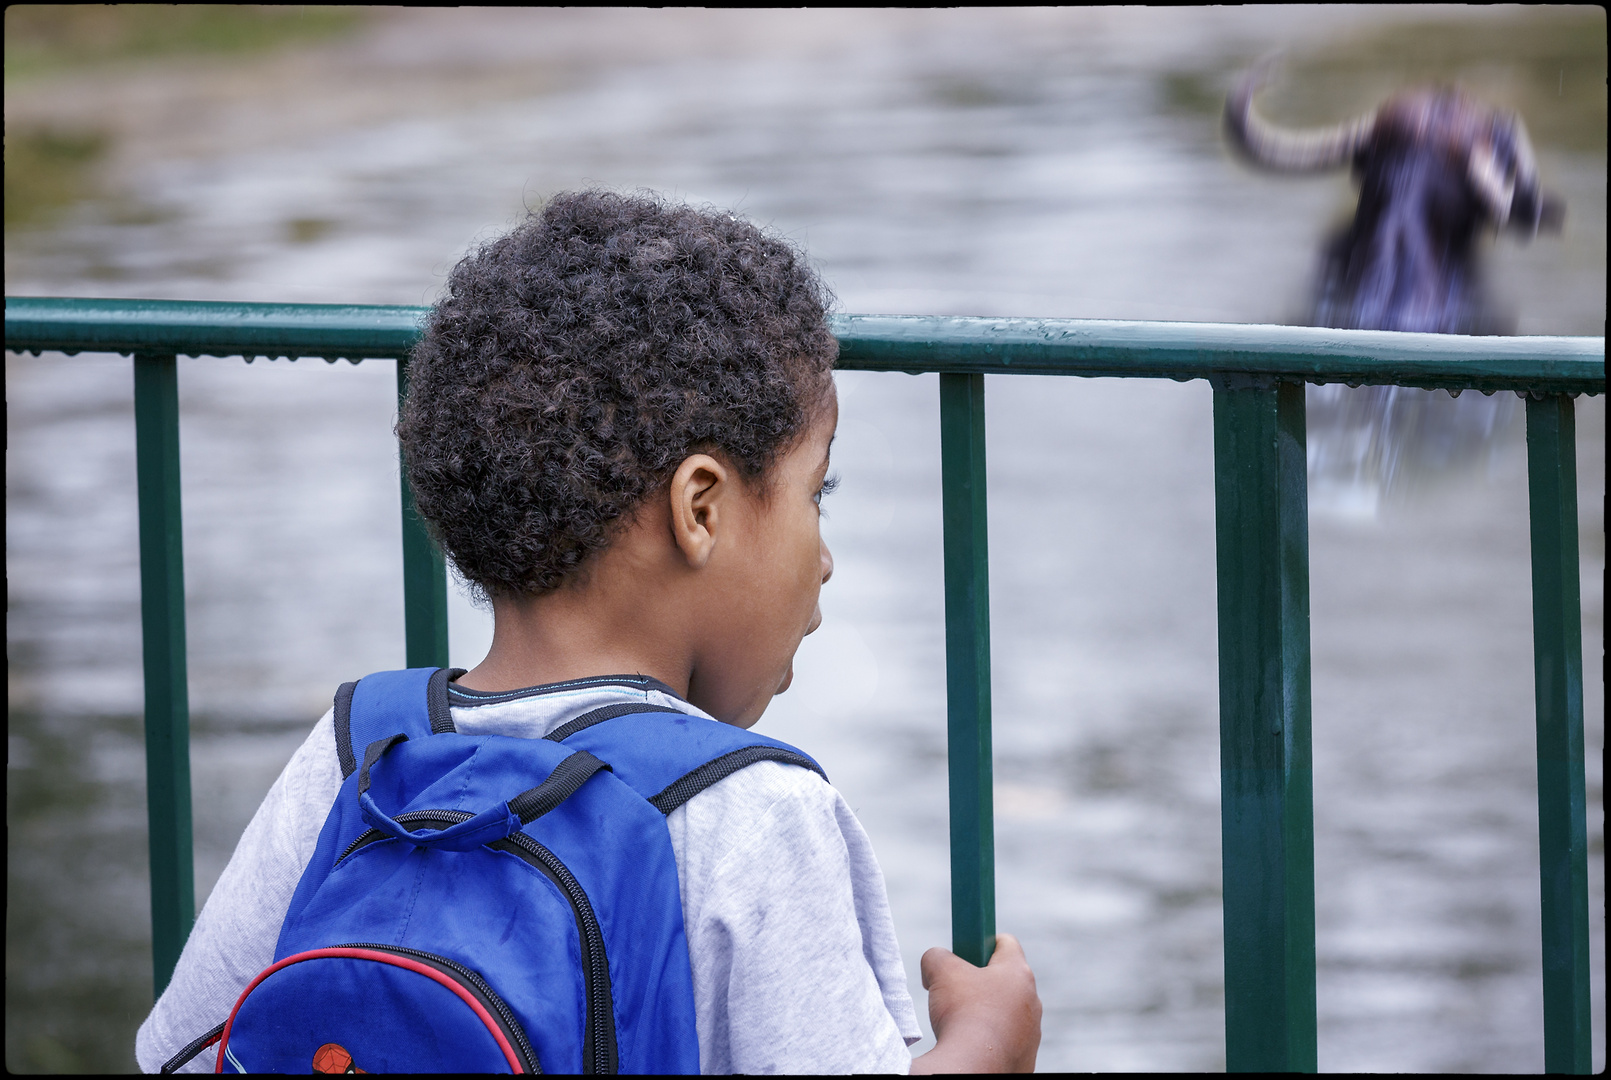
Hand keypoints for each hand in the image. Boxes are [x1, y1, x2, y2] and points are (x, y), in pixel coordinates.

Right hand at [910, 933, 1041, 1073]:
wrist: (973, 1066)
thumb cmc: (962, 1014)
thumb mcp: (939, 969)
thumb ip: (936, 956)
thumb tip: (934, 962)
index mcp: (1018, 972)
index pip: (1005, 942)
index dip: (981, 942)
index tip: (964, 954)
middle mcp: (1032, 1000)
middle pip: (1005, 979)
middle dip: (980, 981)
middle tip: (956, 990)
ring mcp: (1032, 1031)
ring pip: (1007, 1012)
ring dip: (986, 1013)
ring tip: (962, 1022)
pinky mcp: (1027, 1057)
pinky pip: (1007, 1040)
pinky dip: (990, 1039)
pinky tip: (971, 1045)